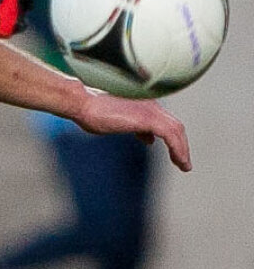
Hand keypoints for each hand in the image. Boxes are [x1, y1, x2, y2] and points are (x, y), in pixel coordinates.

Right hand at [75, 88, 190, 171]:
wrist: (83, 103)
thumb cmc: (92, 112)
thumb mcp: (116, 123)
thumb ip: (134, 129)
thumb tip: (148, 139)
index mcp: (143, 103)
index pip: (163, 120)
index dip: (169, 135)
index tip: (171, 150)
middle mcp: (150, 104)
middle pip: (174, 125)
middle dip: (180, 143)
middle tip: (182, 160)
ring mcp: (150, 110)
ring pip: (176, 130)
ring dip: (182, 149)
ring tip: (184, 165)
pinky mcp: (148, 119)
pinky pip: (171, 136)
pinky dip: (178, 149)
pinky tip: (180, 162)